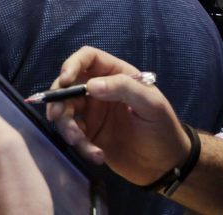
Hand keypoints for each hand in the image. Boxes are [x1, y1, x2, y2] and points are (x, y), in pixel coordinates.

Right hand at [47, 46, 190, 186]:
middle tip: (56, 116)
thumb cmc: (163, 128)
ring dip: (67, 127)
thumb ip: (124, 89)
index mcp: (116, 75)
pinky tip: (97, 156)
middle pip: (68, 85)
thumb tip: (90, 85)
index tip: (65, 80)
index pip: (87, 58)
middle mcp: (100, 90)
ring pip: (66, 111)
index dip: (72, 64)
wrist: (166, 165)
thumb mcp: (151, 105)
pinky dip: (80, 145)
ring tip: (80, 142)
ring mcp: (92, 113)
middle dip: (59, 99)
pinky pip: (74, 135)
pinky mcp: (89, 135)